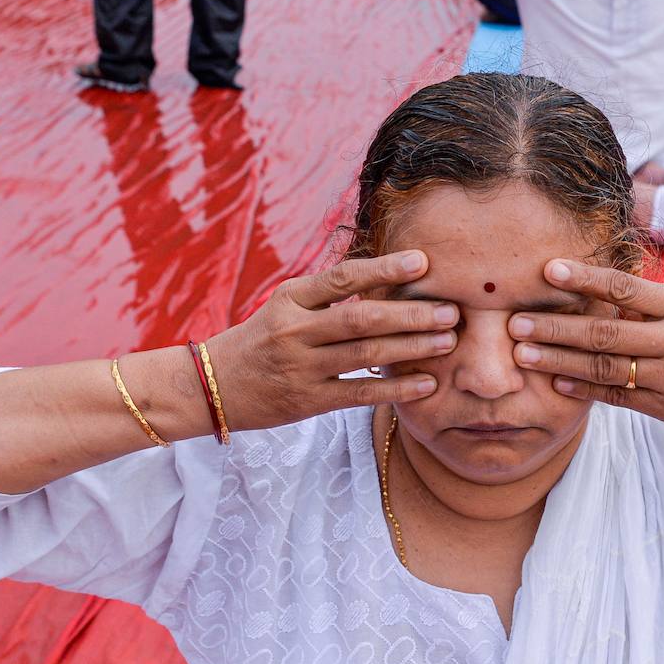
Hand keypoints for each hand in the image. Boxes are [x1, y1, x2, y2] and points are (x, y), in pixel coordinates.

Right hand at [207, 251, 457, 429]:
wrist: (213, 385)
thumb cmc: (261, 339)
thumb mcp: (285, 306)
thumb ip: (327, 294)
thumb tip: (385, 273)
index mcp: (291, 297)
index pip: (343, 278)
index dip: (384, 269)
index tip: (422, 262)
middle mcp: (295, 330)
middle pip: (362, 318)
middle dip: (411, 314)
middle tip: (451, 310)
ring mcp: (302, 367)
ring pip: (365, 354)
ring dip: (412, 347)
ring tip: (448, 341)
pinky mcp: (308, 400)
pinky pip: (360, 392)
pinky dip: (396, 388)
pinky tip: (426, 383)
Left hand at [508, 259, 663, 429]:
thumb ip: (646, 307)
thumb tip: (589, 291)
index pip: (625, 288)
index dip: (585, 278)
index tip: (548, 269)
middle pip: (606, 331)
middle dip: (557, 326)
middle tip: (515, 322)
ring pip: (607, 367)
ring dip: (560, 360)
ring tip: (524, 354)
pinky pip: (619, 397)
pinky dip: (585, 389)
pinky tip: (556, 381)